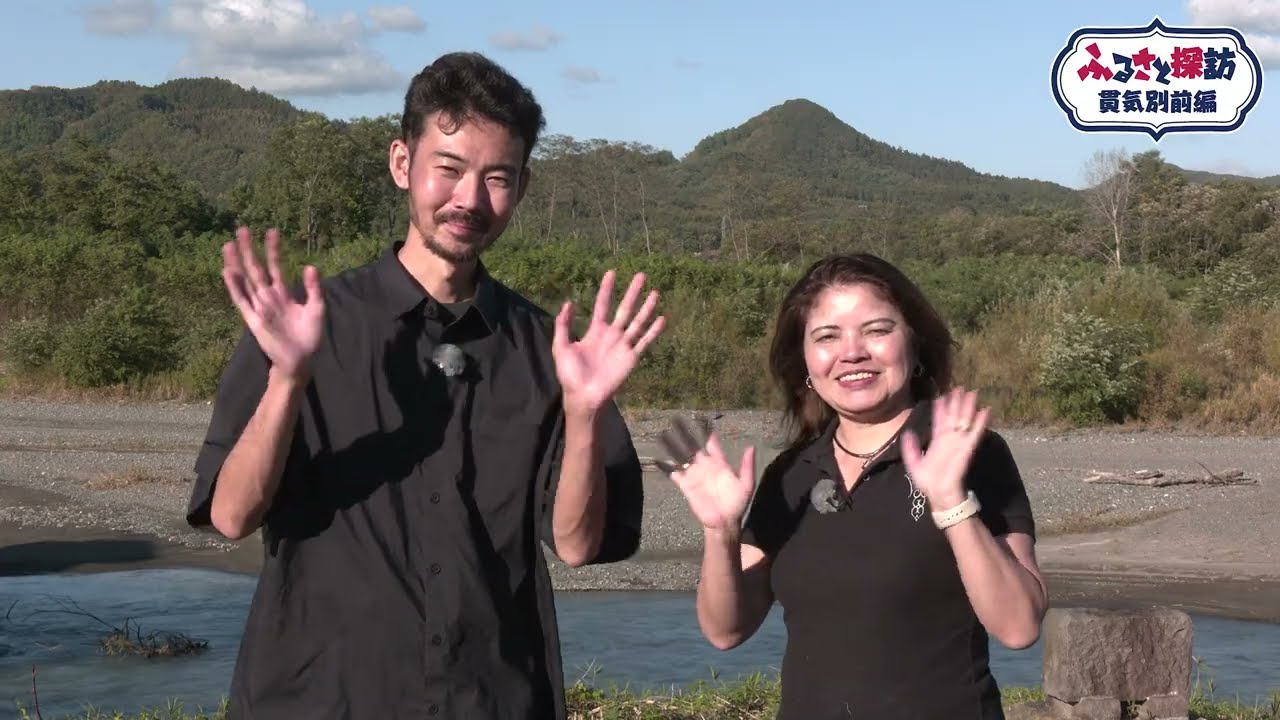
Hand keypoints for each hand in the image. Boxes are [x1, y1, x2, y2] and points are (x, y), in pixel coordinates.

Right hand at [222, 227, 324, 380]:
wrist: (301, 361)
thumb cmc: (310, 336)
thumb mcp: (317, 308)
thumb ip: (313, 288)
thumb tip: (310, 266)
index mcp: (283, 294)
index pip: (276, 266)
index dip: (274, 250)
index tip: (272, 230)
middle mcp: (268, 297)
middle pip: (256, 269)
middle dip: (249, 249)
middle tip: (241, 229)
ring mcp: (259, 307)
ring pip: (245, 280)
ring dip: (237, 263)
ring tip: (229, 245)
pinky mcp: (253, 319)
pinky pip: (241, 300)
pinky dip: (234, 286)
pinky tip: (228, 271)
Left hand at [552, 269, 664, 415]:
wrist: (583, 396)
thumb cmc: (569, 375)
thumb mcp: (561, 347)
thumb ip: (563, 326)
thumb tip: (568, 303)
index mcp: (595, 331)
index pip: (602, 305)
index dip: (606, 289)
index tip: (612, 273)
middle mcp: (611, 335)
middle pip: (624, 309)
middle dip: (632, 292)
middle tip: (641, 275)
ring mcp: (622, 345)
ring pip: (637, 322)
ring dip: (646, 308)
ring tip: (655, 293)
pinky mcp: (631, 357)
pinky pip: (644, 341)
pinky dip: (653, 331)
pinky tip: (662, 318)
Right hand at [659, 417, 756, 531]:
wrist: (724, 522)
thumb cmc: (737, 504)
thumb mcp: (746, 484)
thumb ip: (747, 466)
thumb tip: (751, 447)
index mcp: (719, 463)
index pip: (711, 443)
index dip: (707, 431)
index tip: (702, 418)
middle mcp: (704, 466)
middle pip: (692, 445)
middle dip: (685, 433)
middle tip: (677, 420)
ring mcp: (694, 475)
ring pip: (681, 457)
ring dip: (672, 446)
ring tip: (663, 434)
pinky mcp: (685, 485)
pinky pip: (674, 474)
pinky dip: (666, 467)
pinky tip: (659, 460)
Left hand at [900, 387, 989, 509]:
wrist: (938, 494)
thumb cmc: (927, 481)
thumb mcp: (913, 462)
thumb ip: (909, 447)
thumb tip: (906, 432)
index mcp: (936, 441)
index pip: (939, 420)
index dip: (940, 408)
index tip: (941, 395)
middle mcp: (948, 439)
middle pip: (953, 416)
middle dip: (956, 402)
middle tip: (960, 387)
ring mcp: (958, 442)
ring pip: (964, 420)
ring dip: (968, 407)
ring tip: (972, 392)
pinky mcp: (966, 449)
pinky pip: (974, 433)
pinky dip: (980, 422)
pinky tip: (985, 411)